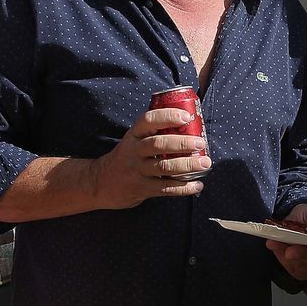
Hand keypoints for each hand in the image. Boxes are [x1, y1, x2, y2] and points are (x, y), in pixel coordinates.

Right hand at [92, 107, 211, 208]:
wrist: (101, 182)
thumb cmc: (127, 157)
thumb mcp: (134, 140)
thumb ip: (154, 133)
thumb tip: (190, 124)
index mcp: (134, 135)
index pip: (149, 120)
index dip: (168, 117)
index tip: (187, 117)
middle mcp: (134, 151)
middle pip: (158, 144)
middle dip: (181, 143)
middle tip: (200, 142)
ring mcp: (136, 171)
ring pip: (164, 167)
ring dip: (187, 165)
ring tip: (205, 163)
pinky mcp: (141, 189)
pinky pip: (165, 188)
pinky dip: (183, 187)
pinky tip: (197, 184)